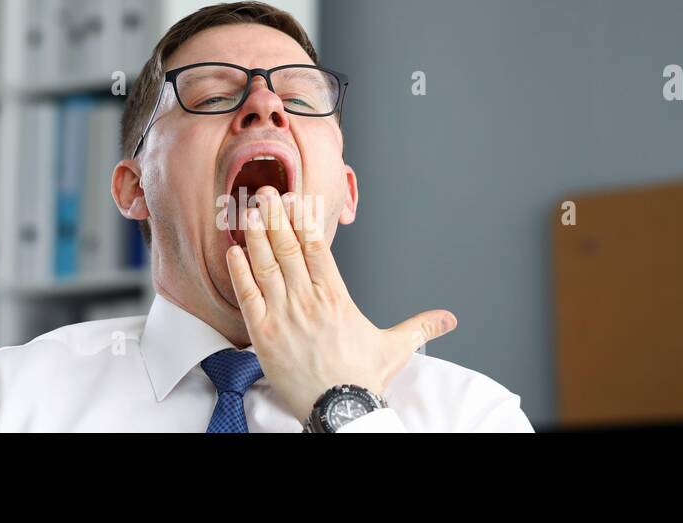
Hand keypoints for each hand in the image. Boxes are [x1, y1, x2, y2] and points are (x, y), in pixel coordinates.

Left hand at [225, 186, 457, 419]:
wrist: (340, 409)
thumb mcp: (396, 347)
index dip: (304, 219)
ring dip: (255, 234)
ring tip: (248, 210)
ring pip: (265, 264)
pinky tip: (233, 250)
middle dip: (275, 216)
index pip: (316, 246)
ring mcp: (283, 315)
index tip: (296, 200)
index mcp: (336, 296)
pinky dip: (239, 270)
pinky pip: (247, 294)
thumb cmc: (363, 379)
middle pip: (288, 247)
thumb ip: (420, 327)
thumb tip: (448, 320)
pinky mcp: (263, 334)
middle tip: (265, 193)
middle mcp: (308, 299)